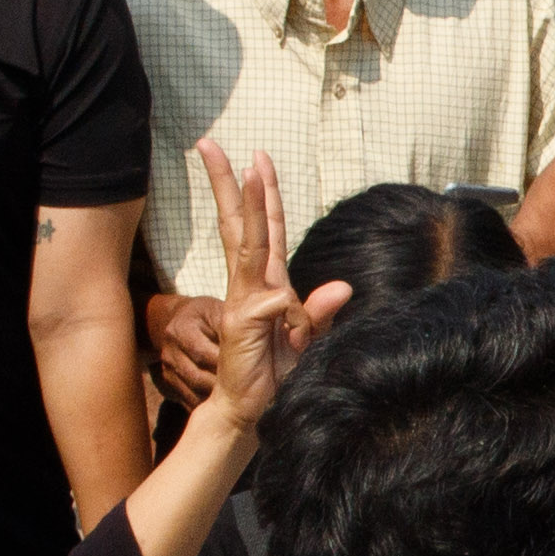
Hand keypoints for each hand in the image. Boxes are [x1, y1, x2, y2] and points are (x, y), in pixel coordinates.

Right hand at [179, 145, 342, 437]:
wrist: (254, 411)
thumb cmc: (277, 376)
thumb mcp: (307, 341)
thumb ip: (319, 312)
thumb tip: (343, 286)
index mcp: (269, 284)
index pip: (265, 229)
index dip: (261, 194)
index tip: (255, 159)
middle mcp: (252, 286)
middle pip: (241, 223)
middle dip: (229, 182)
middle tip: (211, 144)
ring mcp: (244, 302)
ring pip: (247, 243)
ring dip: (246, 205)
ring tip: (245, 169)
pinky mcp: (243, 324)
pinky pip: (270, 303)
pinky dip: (283, 308)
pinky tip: (284, 321)